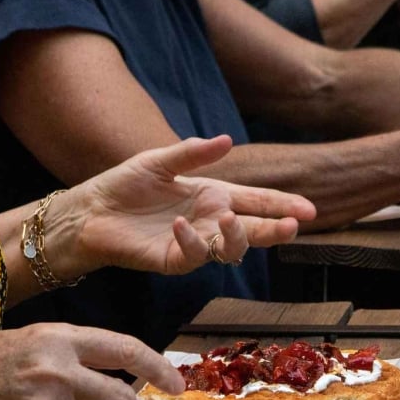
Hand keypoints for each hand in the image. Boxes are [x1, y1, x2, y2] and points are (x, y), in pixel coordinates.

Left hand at [55, 136, 314, 277]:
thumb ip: (193, 152)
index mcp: (213, 196)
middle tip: (295, 225)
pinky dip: (191, 240)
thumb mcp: (160, 160)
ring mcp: (195, 243)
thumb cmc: (125, 186)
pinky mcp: (173, 259)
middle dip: (276, 228)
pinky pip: (193, 255)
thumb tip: (228, 139)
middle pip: (253, 230)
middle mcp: (210, 222)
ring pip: (230, 249)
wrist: (90, 211)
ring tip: (233, 219)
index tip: (308, 209)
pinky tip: (180, 223)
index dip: (282, 205)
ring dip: (238, 237)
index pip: (257, 201)